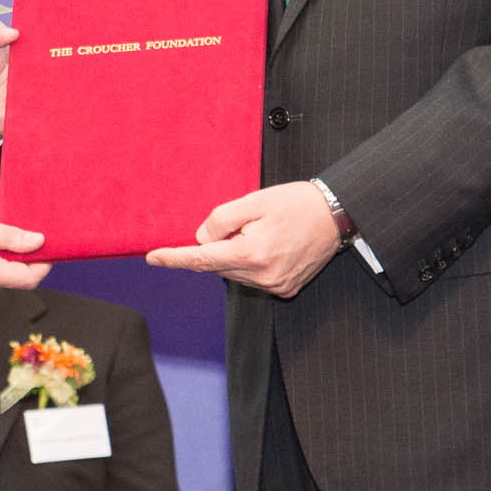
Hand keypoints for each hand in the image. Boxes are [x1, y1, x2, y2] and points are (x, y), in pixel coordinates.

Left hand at [148, 181, 342, 297]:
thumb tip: (202, 239)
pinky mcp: (285, 289)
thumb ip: (223, 219)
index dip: (175, 258)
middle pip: (218, 267)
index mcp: (253, 253)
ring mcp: (276, 286)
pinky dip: (250, 264)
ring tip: (260, 232)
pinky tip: (269, 246)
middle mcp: (263, 276)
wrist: (337, 215)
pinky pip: (253, 279)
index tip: (153, 258)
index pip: (202, 259)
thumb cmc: (297, 203)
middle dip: (215, 248)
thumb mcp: (255, 200)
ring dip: (233, 256)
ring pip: (235, 274)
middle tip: (238, 225)